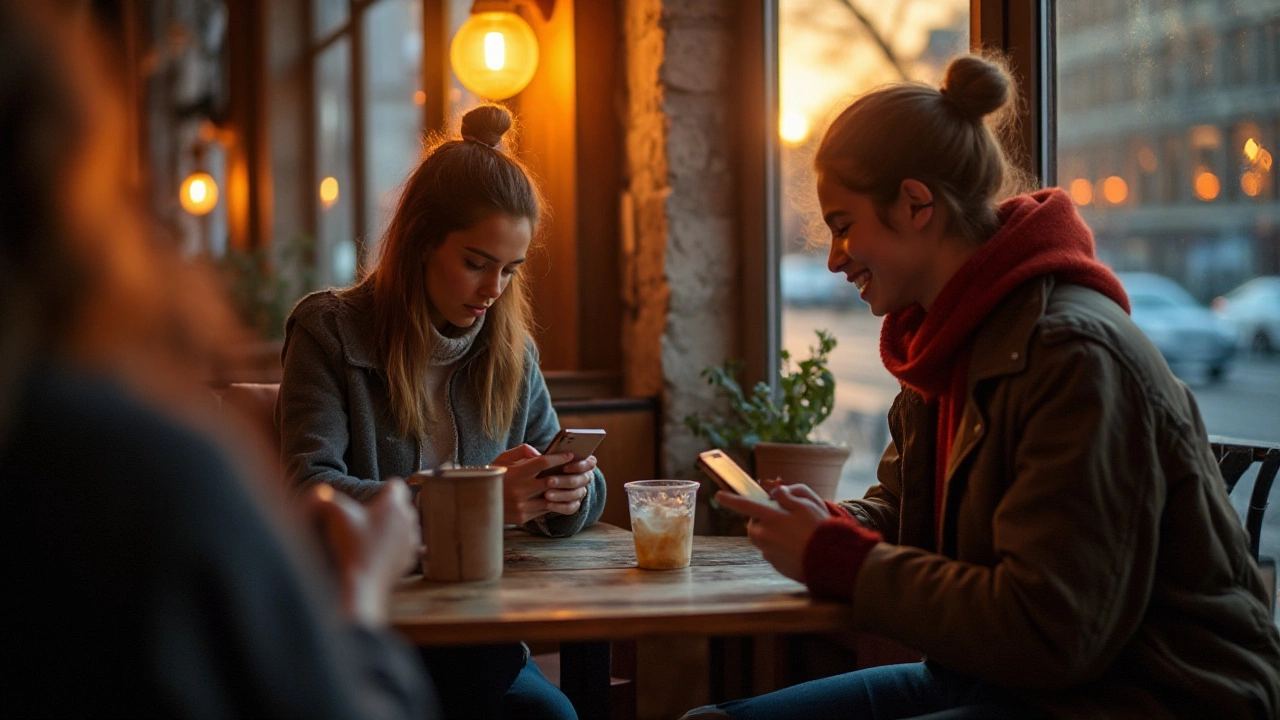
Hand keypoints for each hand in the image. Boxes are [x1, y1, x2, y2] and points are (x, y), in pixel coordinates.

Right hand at [306, 479, 420, 625]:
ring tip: (375, 532)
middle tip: (371, 515)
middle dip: (390, 507)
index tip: (374, 496)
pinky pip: (407, 543)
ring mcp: (411, 539)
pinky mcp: (410, 557)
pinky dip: (397, 544)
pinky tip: (380, 549)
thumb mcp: (336, 517)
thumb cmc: (351, 547)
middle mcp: (408, 519)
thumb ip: (326, 498)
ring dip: (395, 525)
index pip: (396, 485)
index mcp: (393, 505)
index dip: (384, 488)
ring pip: (408, 524)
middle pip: (404, 504)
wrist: (362, 584)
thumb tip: (319, 491)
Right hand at [491, 444, 593, 524]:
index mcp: (515, 473)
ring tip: (578, 484)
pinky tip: (567, 497)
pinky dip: (558, 503)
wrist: (476, 504)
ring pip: (552, 499)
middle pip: (551, 482)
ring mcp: (522, 506)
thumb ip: (522, 451)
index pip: (542, 463)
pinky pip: (546, 510)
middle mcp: (519, 490)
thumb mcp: (502, 459)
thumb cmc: (493, 476)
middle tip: (580, 470)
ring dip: (567, 492)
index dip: (558, 458)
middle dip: (567, 475)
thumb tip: (541, 453)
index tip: (570, 455)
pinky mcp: (523, 517)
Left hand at [715, 483, 831, 582]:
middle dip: (761, 520)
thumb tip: (775, 494)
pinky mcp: (777, 566)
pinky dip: (779, 548)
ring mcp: (770, 553)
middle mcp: (766, 536)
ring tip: (793, 534)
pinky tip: (797, 547)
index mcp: (772, 518)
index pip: (746, 506)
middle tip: (780, 518)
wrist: (830, 560)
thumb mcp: (807, 504)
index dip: (731, 500)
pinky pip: (772, 553)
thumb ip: (787, 496)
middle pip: (754, 526)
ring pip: (762, 540)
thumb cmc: (819, 528)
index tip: (718, 496)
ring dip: (770, 534)